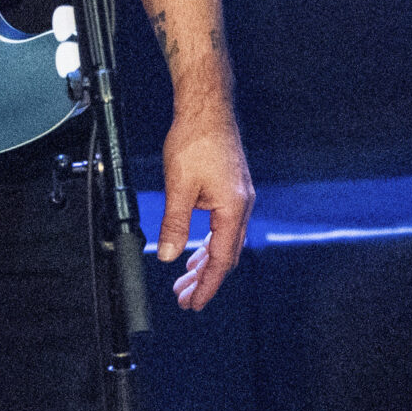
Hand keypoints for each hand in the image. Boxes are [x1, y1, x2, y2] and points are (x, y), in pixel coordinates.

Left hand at [156, 108, 252, 310]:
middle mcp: (241, 205)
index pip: (221, 260)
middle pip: (225, 255)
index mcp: (233, 209)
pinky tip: (196, 248)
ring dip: (205, 262)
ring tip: (187, 279)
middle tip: (185, 298)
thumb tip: (169, 255)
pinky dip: (210, 242)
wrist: (206, 107)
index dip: (206, 285)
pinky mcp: (232, 188)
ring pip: (225, 241)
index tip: (193, 303)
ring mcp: (239, 197)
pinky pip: (223, 226)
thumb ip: (175, 224)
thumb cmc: (196, 138)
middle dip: (205, 280)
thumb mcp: (179, 186)